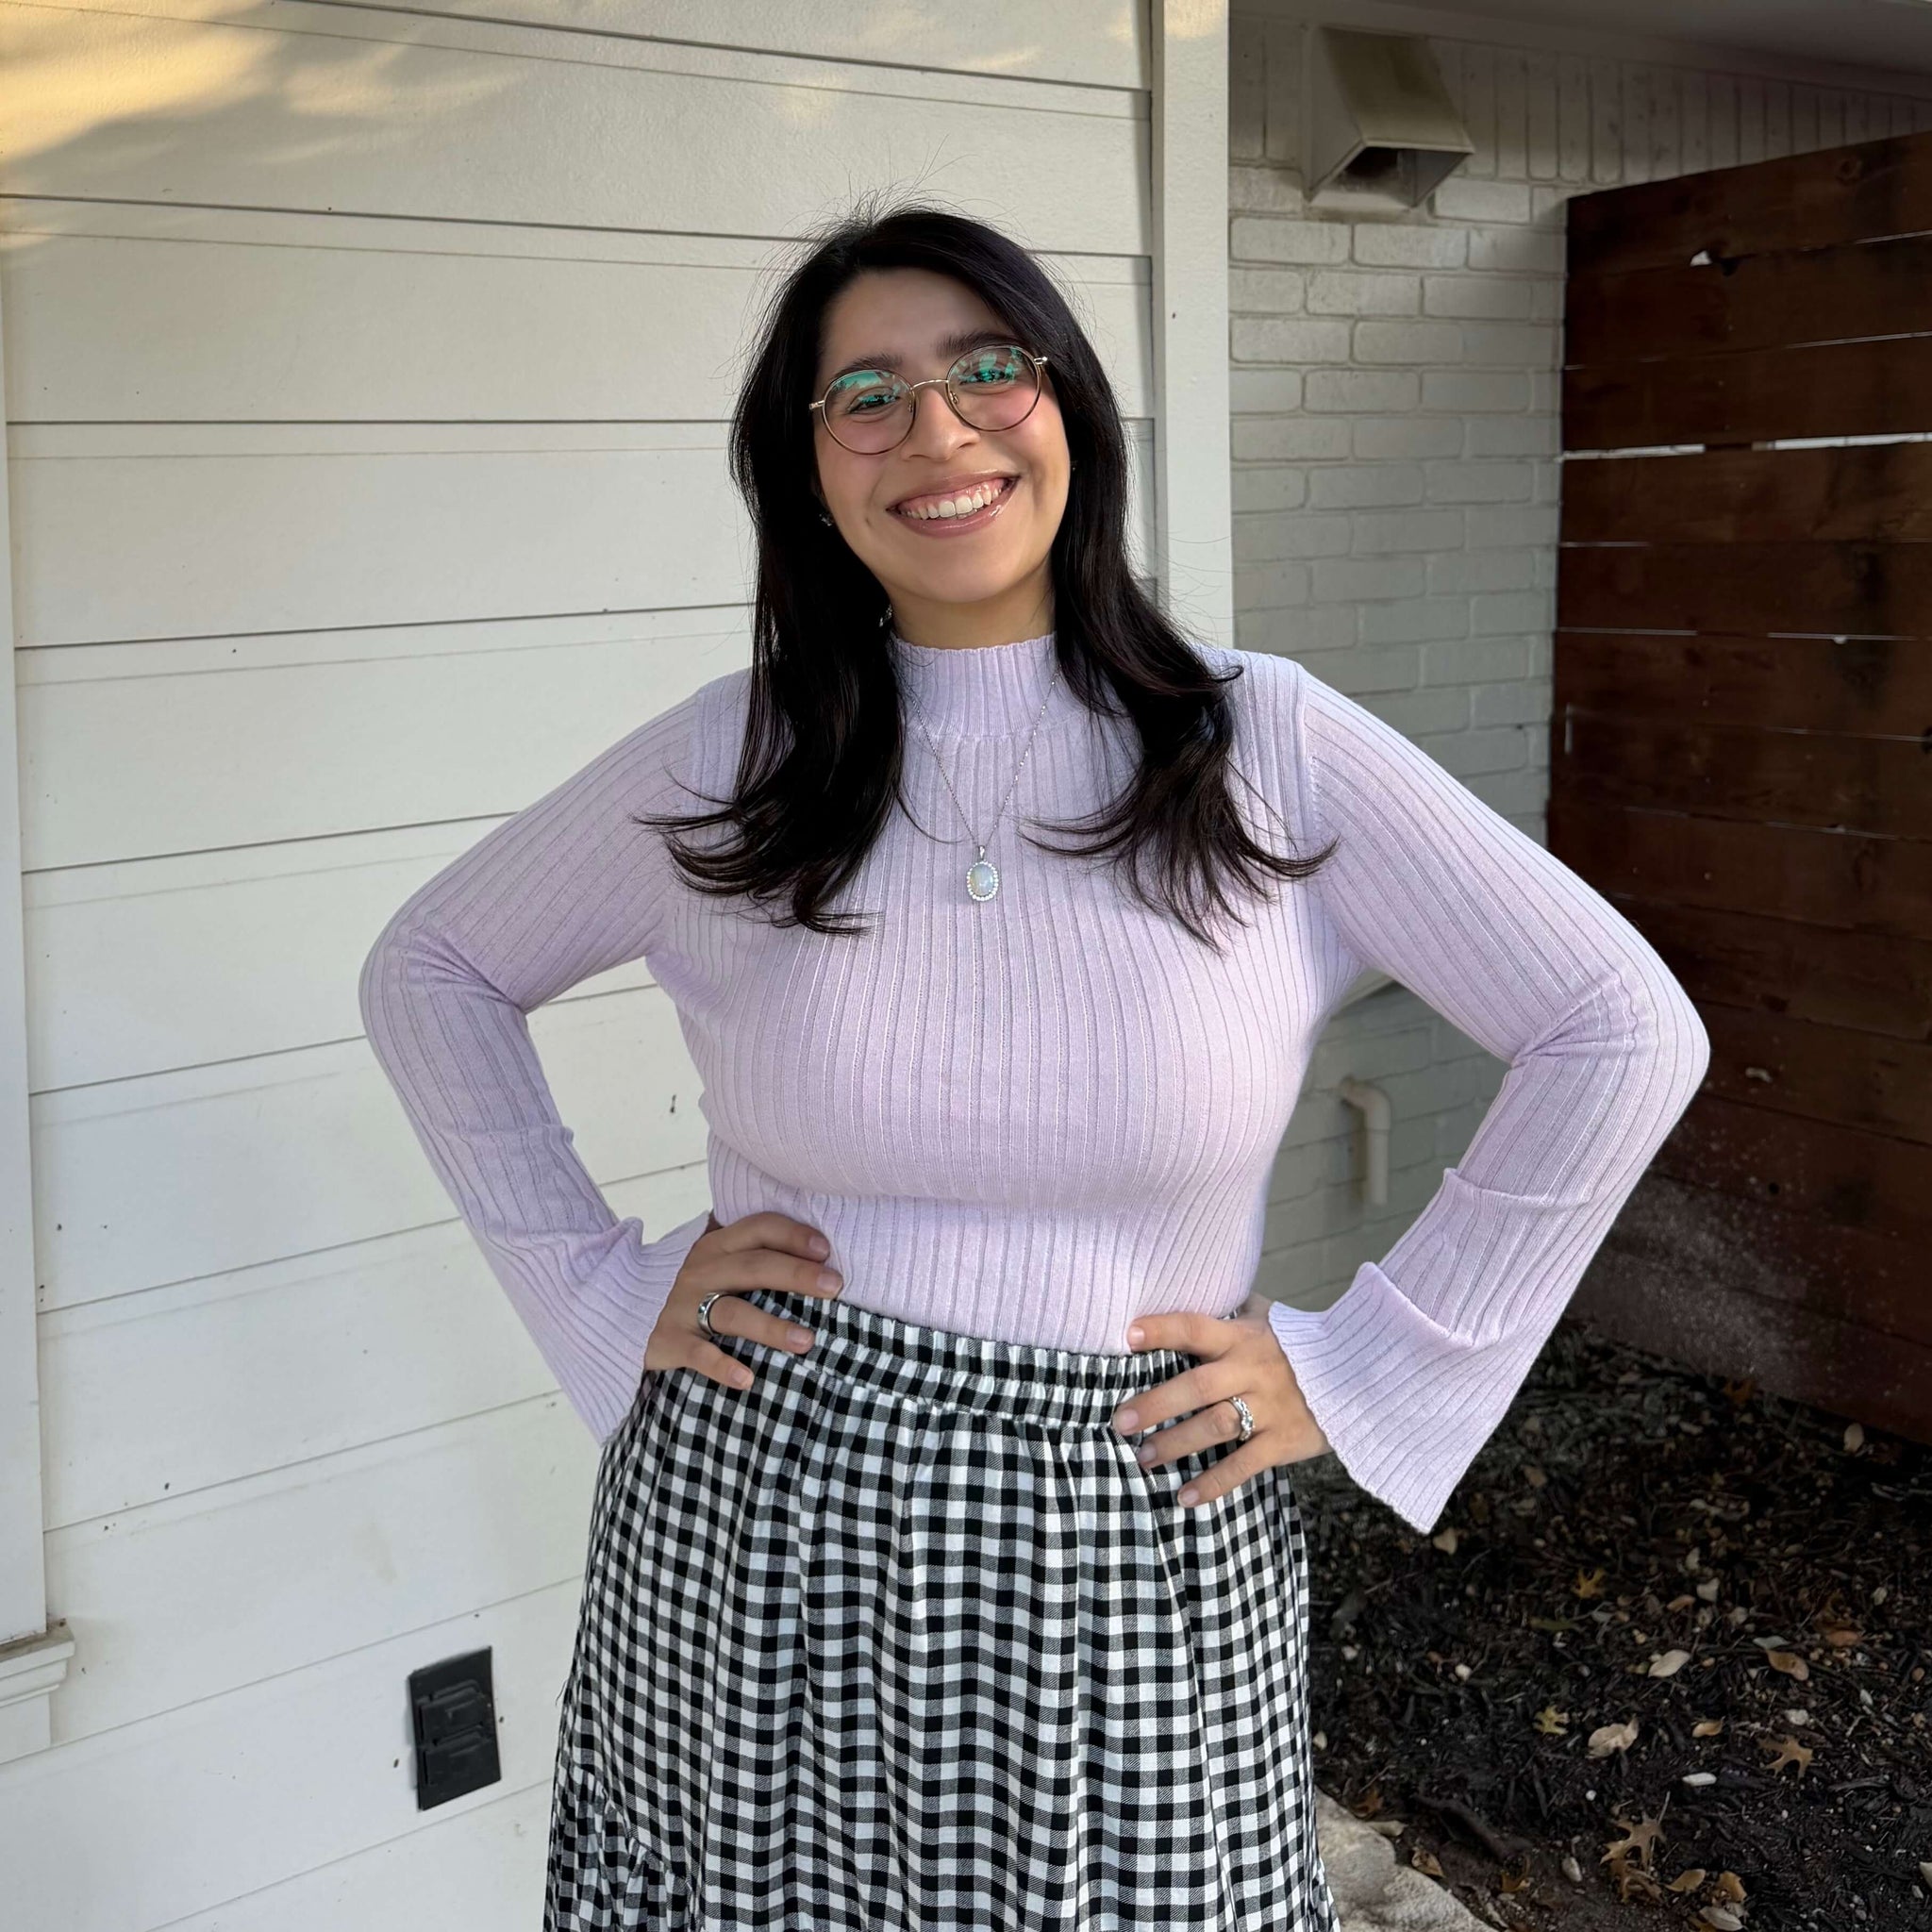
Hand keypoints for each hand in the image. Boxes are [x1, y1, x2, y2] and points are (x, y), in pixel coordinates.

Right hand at [643, 1209, 843, 1390]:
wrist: (619, 1307)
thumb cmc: (690, 1286)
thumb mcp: (716, 1259)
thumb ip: (753, 1253)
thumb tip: (820, 1255)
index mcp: (718, 1245)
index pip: (759, 1229)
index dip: (793, 1235)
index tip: (827, 1249)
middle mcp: (701, 1270)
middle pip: (753, 1267)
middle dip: (796, 1274)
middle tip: (835, 1287)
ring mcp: (683, 1305)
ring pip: (732, 1312)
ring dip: (770, 1326)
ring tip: (807, 1341)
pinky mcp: (669, 1340)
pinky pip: (697, 1354)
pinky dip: (721, 1365)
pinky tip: (747, 1378)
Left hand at [1111, 1304, 1330, 1507]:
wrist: (1359, 1375)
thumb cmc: (1299, 1344)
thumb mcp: (1268, 1318)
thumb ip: (1232, 1309)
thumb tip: (1191, 1285)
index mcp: (1243, 1338)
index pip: (1196, 1328)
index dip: (1163, 1330)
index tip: (1128, 1336)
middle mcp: (1252, 1371)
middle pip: (1198, 1386)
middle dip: (1156, 1404)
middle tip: (1120, 1421)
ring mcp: (1269, 1408)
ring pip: (1216, 1426)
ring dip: (1177, 1444)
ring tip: (1144, 1457)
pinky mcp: (1284, 1441)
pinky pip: (1245, 1465)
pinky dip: (1214, 1483)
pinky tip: (1186, 1497)